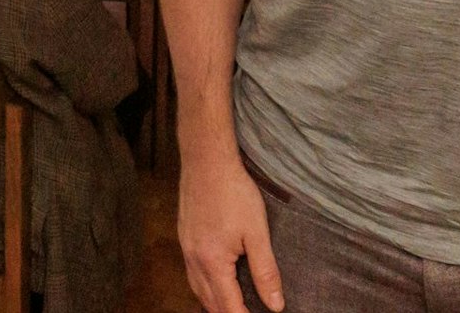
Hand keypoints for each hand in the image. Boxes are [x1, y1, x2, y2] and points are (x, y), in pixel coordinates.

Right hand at [178, 157, 282, 312]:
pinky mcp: (184, 236)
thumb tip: (275, 304)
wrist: (206, 161)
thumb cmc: (233, 192)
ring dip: (213, 303)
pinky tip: (214, 281)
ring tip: (231, 307)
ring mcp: (186, 248)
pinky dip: (204, 286)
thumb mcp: (257, 233)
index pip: (228, 306)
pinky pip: (191, 272)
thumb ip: (265, 271)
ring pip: (196, 288)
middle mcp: (194, 260)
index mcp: (212, 262)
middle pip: (208, 302)